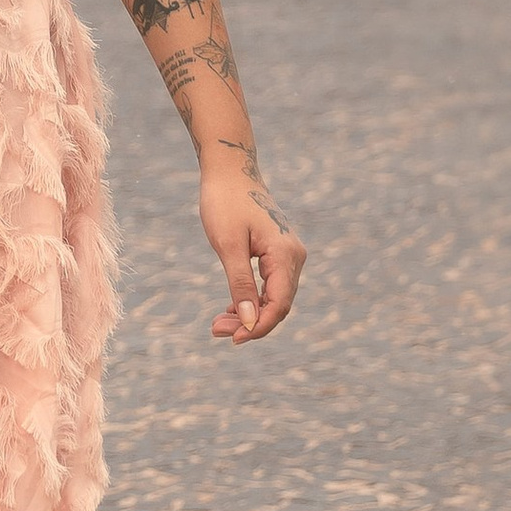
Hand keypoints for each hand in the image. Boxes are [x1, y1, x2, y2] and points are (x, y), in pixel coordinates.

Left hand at [199, 157, 304, 342]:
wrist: (229, 171)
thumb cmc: (225, 203)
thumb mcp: (228, 246)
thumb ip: (240, 284)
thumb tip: (248, 321)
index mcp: (286, 254)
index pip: (278, 304)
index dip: (258, 327)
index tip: (232, 339)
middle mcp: (294, 256)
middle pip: (278, 304)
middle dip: (250, 322)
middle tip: (216, 331)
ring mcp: (288, 254)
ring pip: (274, 296)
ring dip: (249, 313)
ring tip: (217, 324)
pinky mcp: (277, 252)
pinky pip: (270, 285)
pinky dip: (251, 299)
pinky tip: (231, 309)